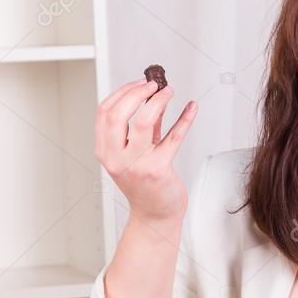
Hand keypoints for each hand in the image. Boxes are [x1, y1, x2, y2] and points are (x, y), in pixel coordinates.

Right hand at [94, 78, 198, 223]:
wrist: (155, 214)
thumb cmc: (144, 184)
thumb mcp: (132, 154)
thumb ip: (140, 127)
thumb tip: (152, 96)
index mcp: (105, 151)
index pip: (105, 112)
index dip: (122, 92)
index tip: (138, 83)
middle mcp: (117, 158)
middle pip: (120, 114)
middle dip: (137, 93)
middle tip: (153, 85)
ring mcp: (137, 164)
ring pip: (144, 121)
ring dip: (159, 101)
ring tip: (169, 91)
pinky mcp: (159, 169)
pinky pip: (173, 137)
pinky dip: (185, 119)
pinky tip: (192, 108)